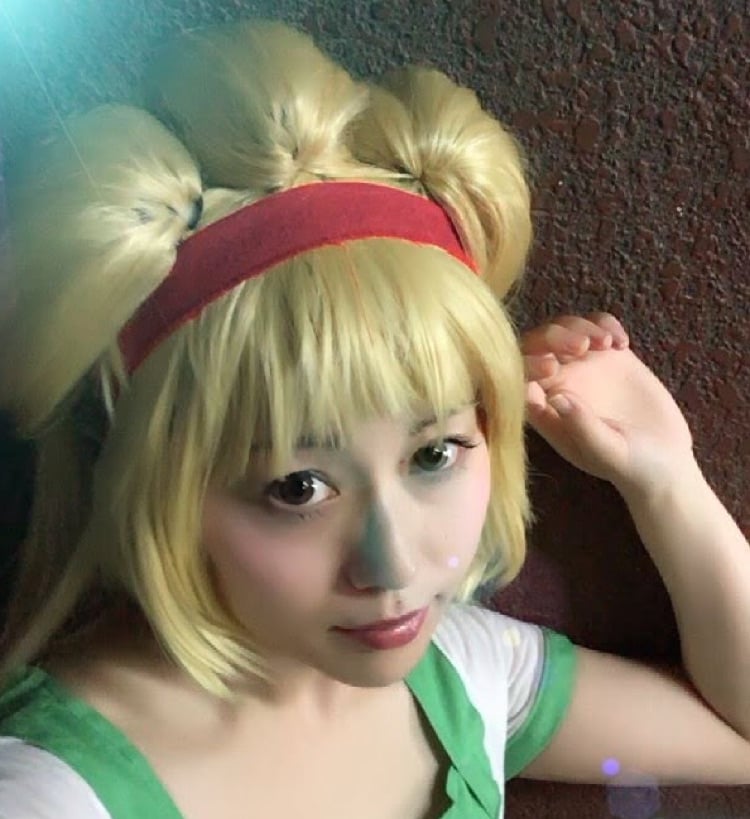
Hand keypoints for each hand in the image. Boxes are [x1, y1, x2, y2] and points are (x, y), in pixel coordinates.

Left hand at [524, 326, 693, 498]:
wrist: (664, 459)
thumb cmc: (630, 465)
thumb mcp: (607, 451)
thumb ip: (581, 426)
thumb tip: (556, 397)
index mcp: (543, 410)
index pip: (518, 378)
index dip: (526, 364)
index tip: (551, 367)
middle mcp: (555, 385)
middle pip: (536, 345)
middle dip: (553, 336)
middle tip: (582, 345)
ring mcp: (581, 367)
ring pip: (563, 328)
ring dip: (579, 326)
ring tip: (607, 343)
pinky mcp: (608, 356)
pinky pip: (596, 325)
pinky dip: (604, 323)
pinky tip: (622, 343)